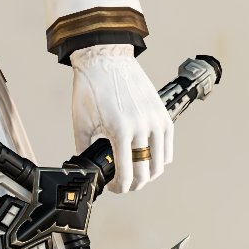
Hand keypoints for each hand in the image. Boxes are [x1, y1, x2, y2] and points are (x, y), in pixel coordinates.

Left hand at [70, 43, 171, 193]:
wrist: (105, 60)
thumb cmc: (92, 88)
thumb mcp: (81, 123)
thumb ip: (86, 149)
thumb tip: (89, 167)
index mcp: (120, 130)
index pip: (126, 173)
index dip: (121, 187)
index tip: (115, 188)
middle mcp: (141, 126)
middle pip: (146, 172)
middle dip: (134, 184)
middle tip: (125, 185)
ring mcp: (155, 120)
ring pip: (160, 162)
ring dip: (149, 173)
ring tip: (137, 173)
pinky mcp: (163, 113)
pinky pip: (167, 146)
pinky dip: (160, 158)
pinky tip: (148, 159)